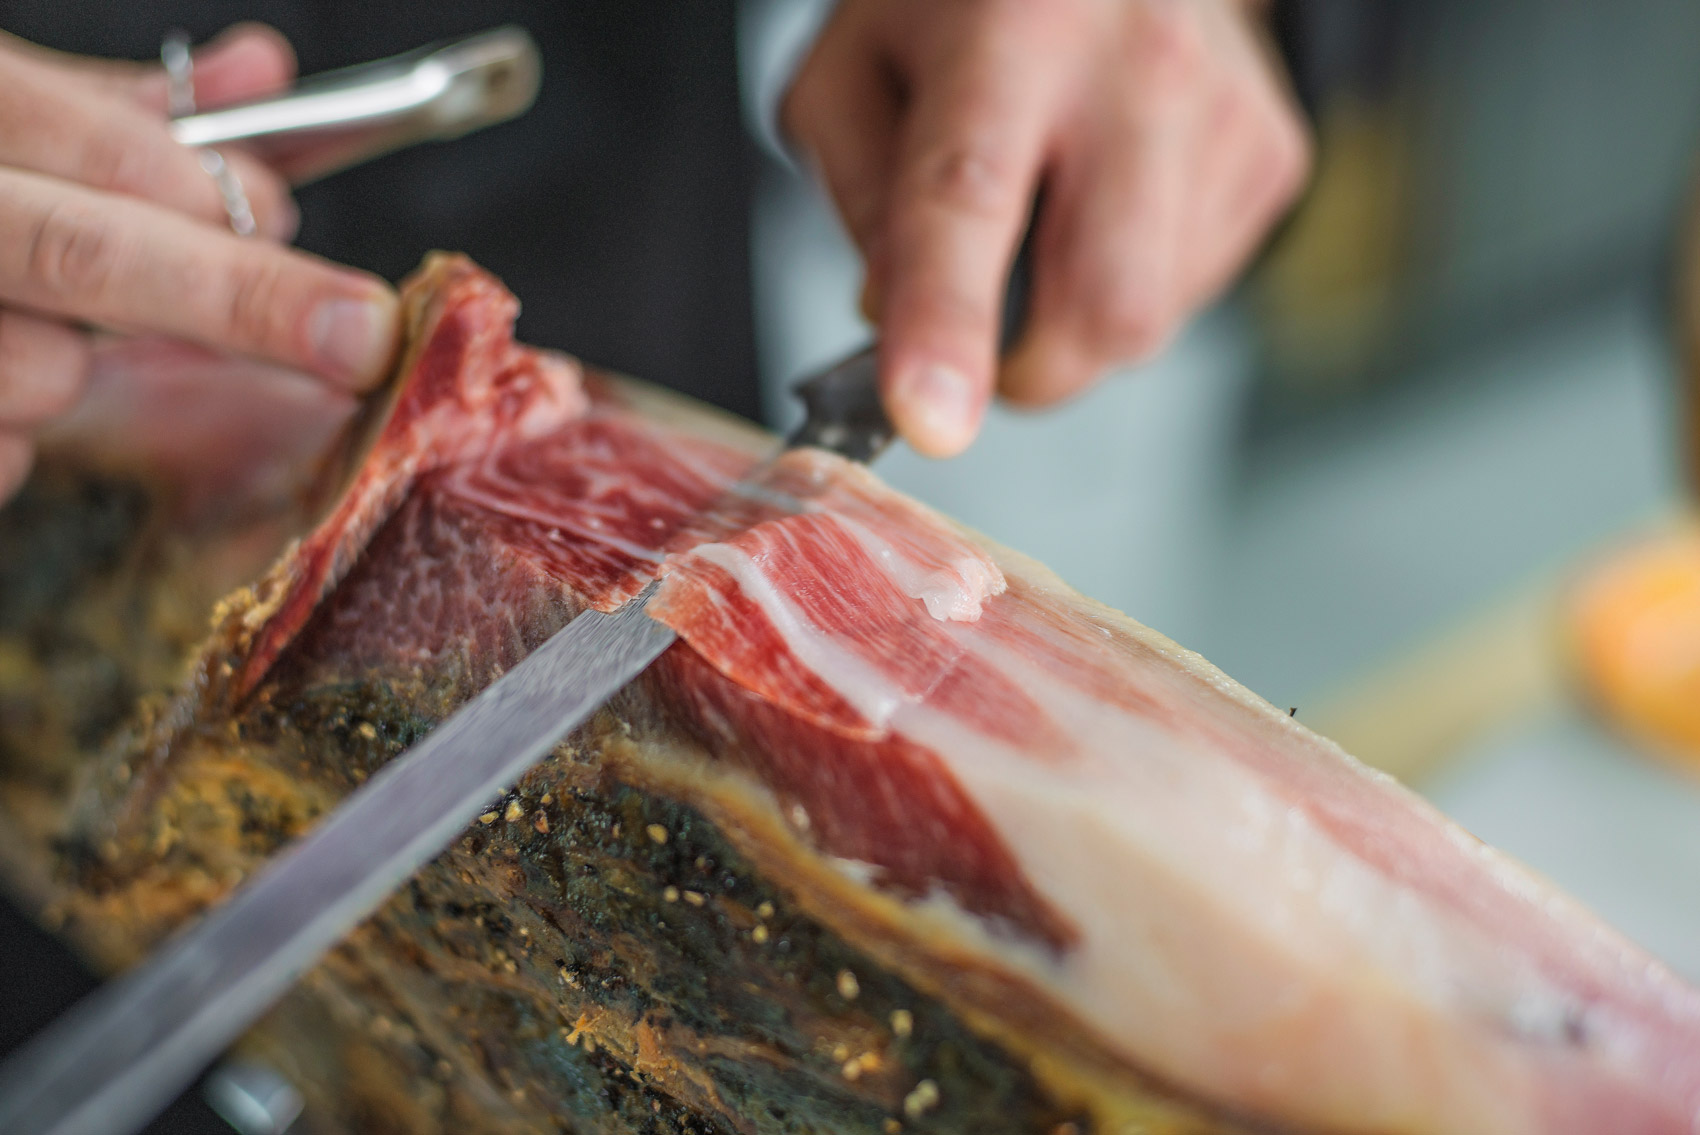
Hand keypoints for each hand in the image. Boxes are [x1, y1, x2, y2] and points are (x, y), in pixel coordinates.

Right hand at [0, 25, 400, 501]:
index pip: (69, 131)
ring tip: (20, 328)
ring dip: (71, 368)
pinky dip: (8, 434)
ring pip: (39, 373)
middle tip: (357, 336)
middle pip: (83, 253)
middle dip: (242, 300)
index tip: (275, 216)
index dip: (193, 183)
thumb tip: (263, 73)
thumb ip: (104, 105)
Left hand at [784, 0, 1310, 455]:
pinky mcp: (1274, 156)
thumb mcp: (857, 66)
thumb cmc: (974, 0)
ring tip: (1051, 217)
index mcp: (1012, 32)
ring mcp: (1224, 115)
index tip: (932, 418)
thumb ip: (858, 193)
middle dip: (1027, 367)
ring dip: (1075, 318)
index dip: (947, 324)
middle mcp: (1137, 68)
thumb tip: (896, 318)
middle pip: (1104, 306)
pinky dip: (1132, 283)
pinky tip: (1108, 205)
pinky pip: (1191, 291)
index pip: (970, 201)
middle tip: (980, 331)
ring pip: (1150, 319)